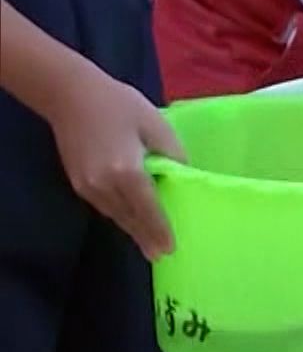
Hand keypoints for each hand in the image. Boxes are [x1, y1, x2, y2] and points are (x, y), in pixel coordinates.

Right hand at [49, 67, 185, 260]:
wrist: (70, 95)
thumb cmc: (118, 105)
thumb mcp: (155, 124)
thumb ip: (172, 153)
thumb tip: (183, 173)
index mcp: (127, 172)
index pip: (149, 210)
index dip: (160, 230)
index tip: (170, 248)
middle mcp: (105, 185)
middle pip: (130, 218)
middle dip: (146, 238)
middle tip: (161, 256)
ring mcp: (87, 186)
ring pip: (115, 215)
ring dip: (132, 229)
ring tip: (148, 244)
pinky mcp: (77, 182)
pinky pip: (104, 206)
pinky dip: (119, 215)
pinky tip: (129, 219)